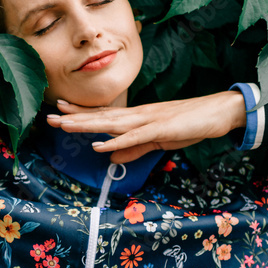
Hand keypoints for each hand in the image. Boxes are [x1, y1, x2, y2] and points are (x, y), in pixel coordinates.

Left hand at [45, 91, 247, 162]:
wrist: (217, 112)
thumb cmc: (188, 124)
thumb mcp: (156, 140)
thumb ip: (132, 149)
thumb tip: (109, 157)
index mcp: (136, 117)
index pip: (103, 115)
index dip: (81, 114)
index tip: (59, 111)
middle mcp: (137, 115)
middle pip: (100, 117)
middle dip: (74, 117)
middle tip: (49, 117)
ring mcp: (147, 120)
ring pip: (111, 124)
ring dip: (87, 125)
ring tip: (65, 125)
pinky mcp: (160, 129)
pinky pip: (135, 137)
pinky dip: (117, 141)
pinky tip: (100, 145)